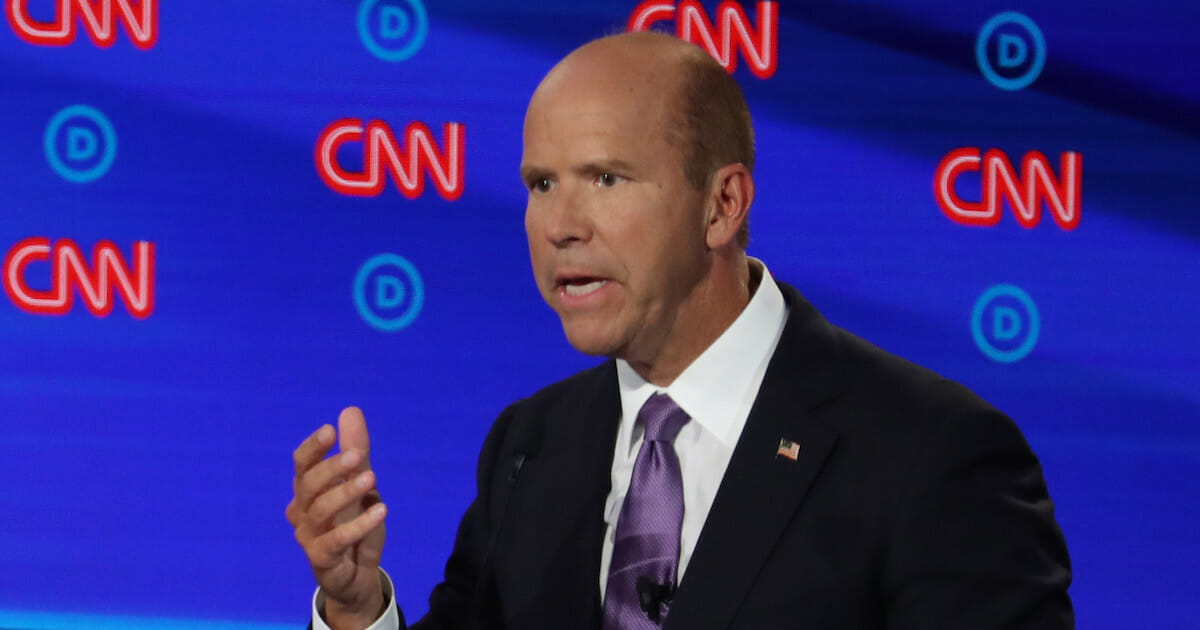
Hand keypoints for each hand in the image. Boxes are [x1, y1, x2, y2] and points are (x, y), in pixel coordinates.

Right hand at [287, 407, 387, 628]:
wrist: (357, 576)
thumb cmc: (353, 525)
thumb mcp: (361, 484)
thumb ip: (356, 451)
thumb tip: (350, 411)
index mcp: (307, 491)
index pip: (302, 465)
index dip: (313, 448)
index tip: (329, 430)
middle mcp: (301, 512)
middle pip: (308, 485)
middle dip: (331, 468)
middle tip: (357, 455)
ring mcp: (308, 537)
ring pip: (321, 510)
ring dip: (345, 492)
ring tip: (373, 479)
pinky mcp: (321, 559)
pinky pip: (336, 540)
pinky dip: (358, 525)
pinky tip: (381, 510)